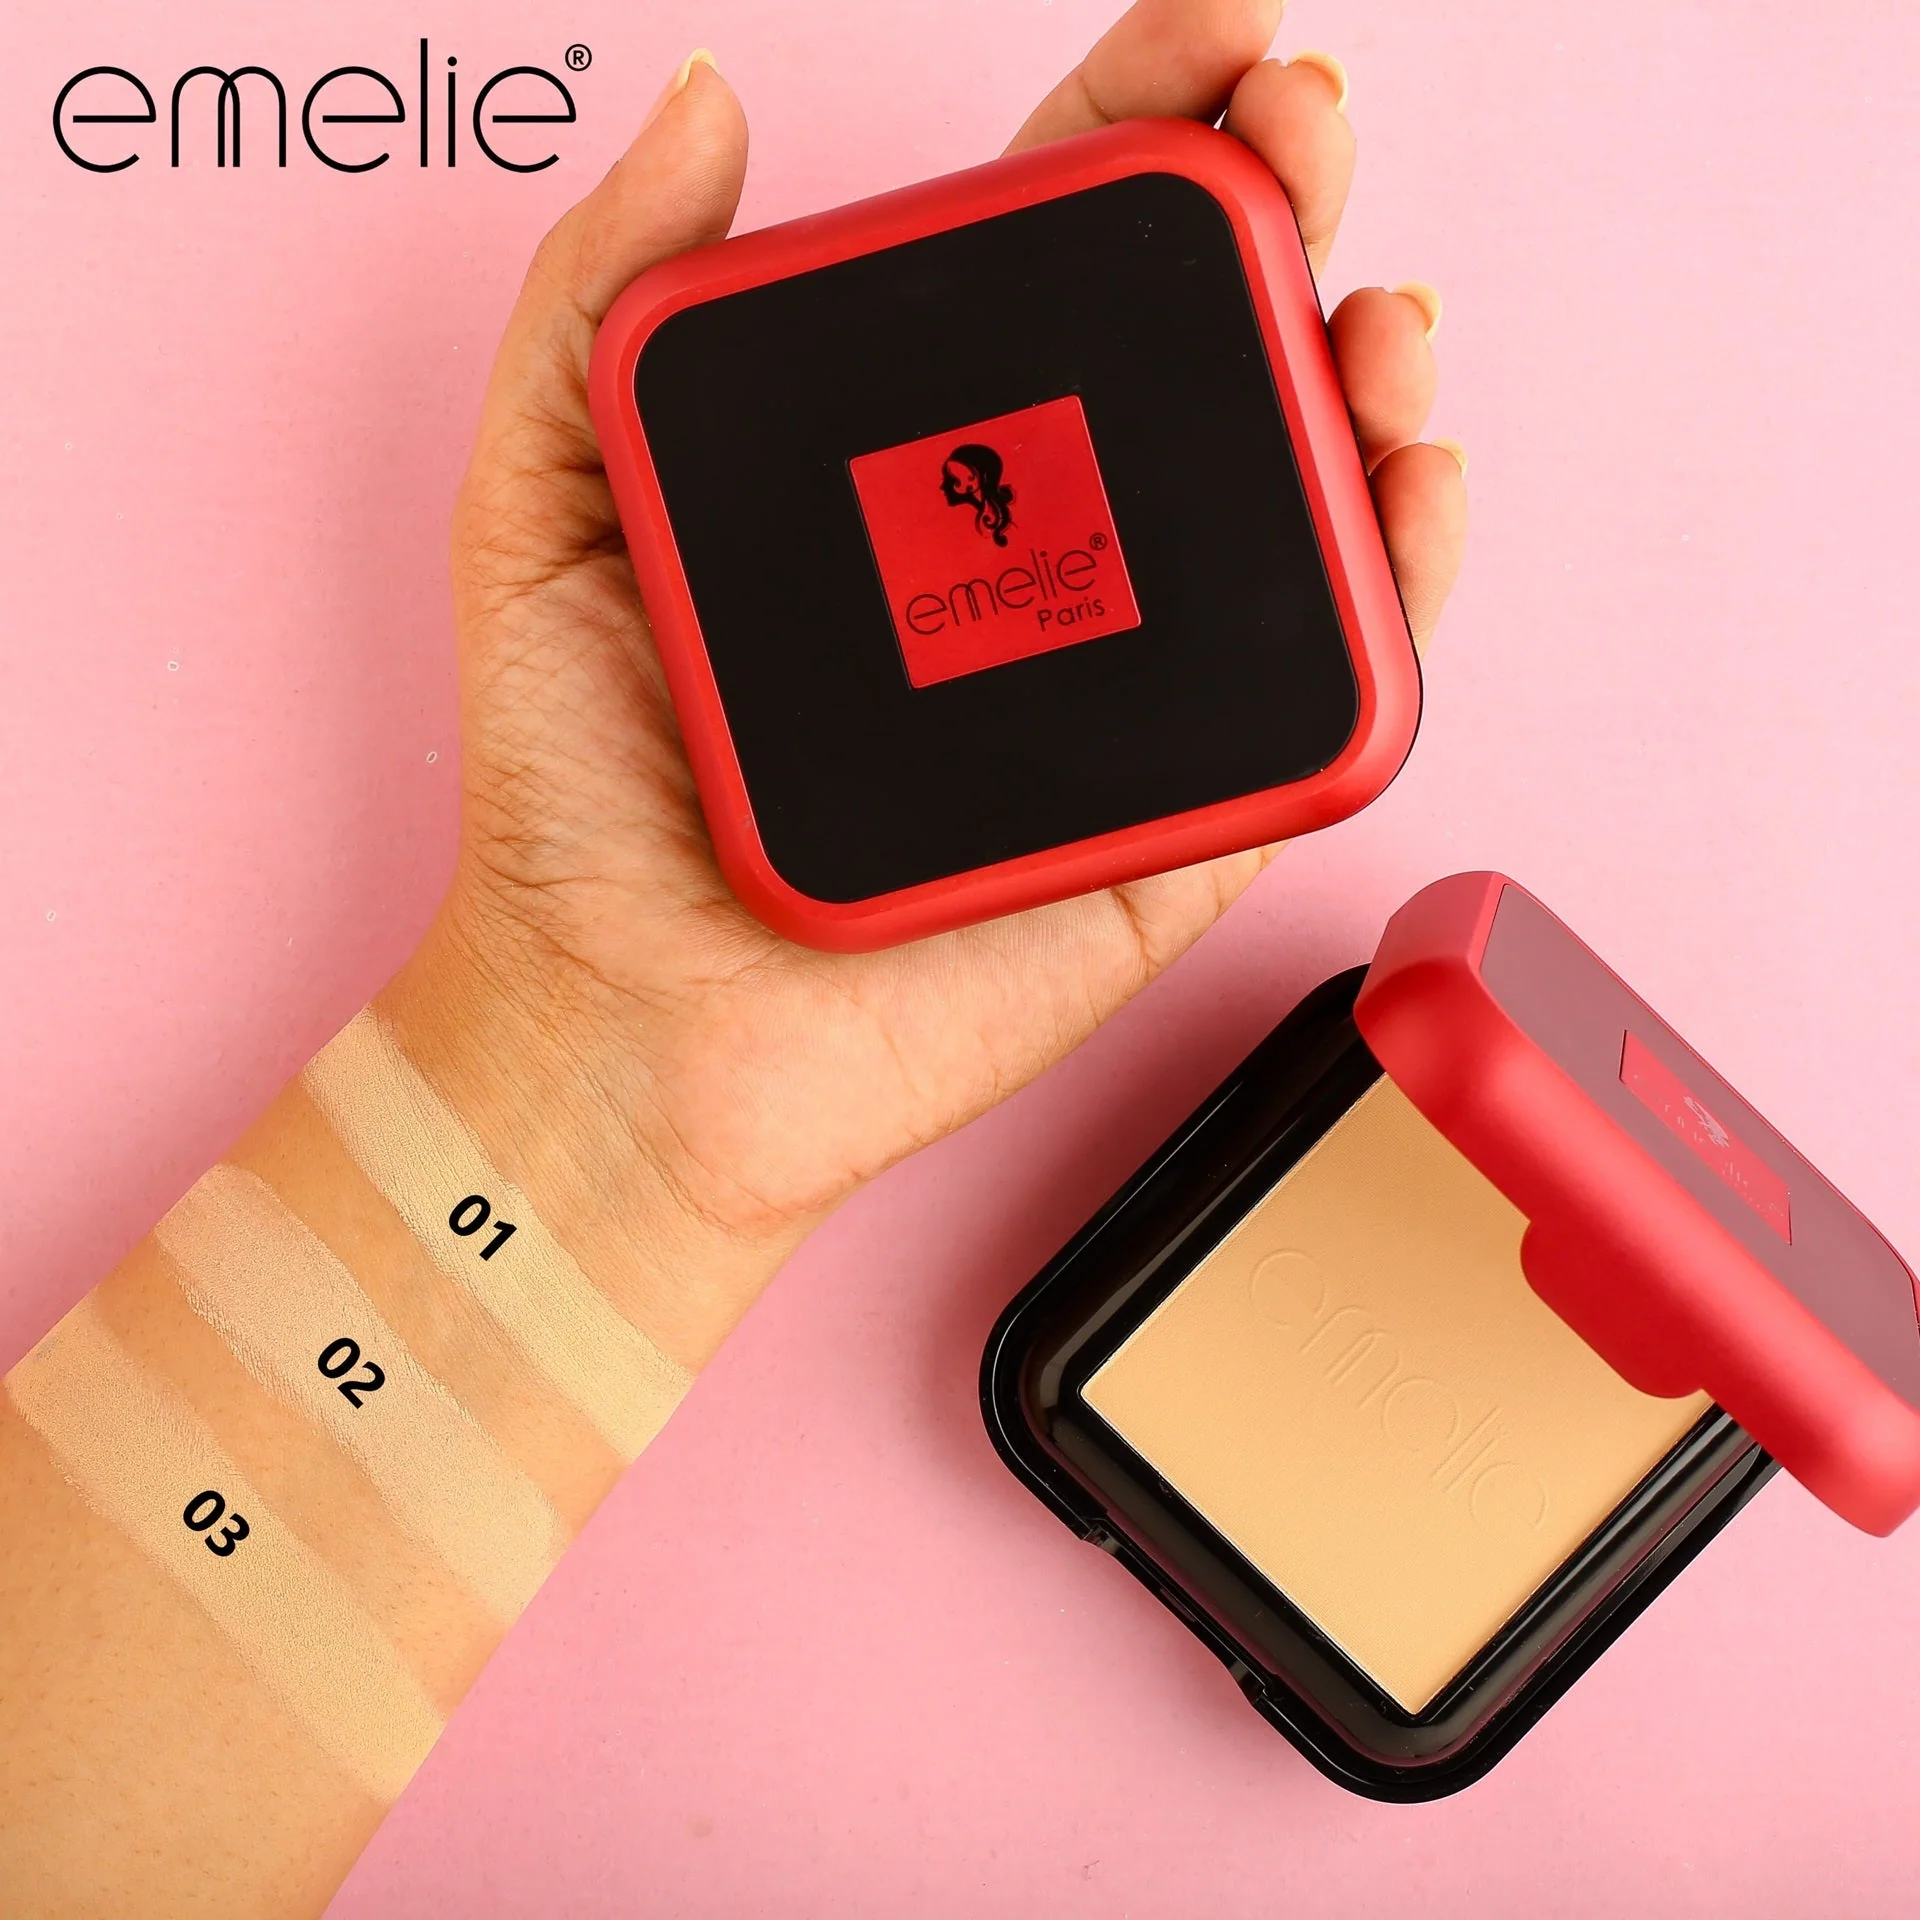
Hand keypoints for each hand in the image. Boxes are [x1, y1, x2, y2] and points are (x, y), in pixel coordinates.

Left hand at [401, 0, 1467, 1364]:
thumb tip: (706, 104)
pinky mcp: (1173, 822)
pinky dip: (1396, 587)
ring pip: (1291, 510)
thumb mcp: (539, 511)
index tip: (1209, 30)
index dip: (1140, 122)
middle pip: (1196, 354)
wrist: (623, 1027)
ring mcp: (1116, 690)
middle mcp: (1036, 558)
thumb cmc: (575, 798)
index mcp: (911, 468)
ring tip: (1373, 313)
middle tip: (1296, 126)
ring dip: (1369, 383)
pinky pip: (1319, 695)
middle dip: (1278, 212)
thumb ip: (602, 306)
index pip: (1048, 257)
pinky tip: (1404, 484)